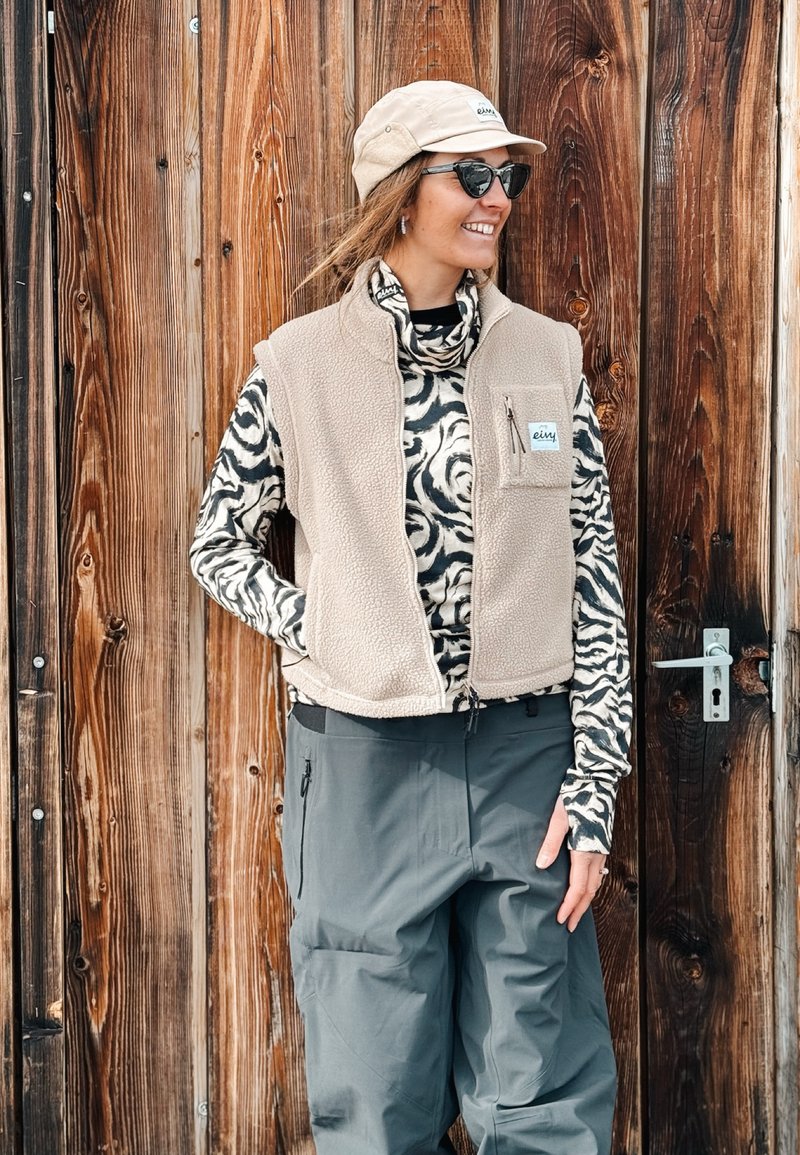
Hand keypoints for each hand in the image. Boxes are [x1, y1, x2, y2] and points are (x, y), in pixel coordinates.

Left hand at [535, 795, 608, 931]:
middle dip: (578, 910)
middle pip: (589, 892)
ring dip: (585, 901)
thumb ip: (550, 843)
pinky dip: (591, 886)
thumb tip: (540, 866)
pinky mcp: (603, 844)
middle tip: (569, 926)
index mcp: (586, 852)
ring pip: (596, 883)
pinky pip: (598, 873)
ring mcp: (602, 851)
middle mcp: (598, 855)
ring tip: (575, 912)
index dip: (569, 906)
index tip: (560, 920)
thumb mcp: (559, 818)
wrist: (598, 780)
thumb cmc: (576, 796)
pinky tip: (585, 888)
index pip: (578, 889)